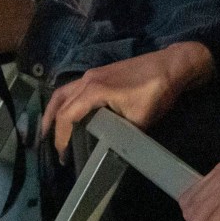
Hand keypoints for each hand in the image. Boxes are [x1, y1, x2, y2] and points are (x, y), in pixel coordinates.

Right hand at [44, 41, 213, 154]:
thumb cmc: (156, 91)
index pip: (68, 115)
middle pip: (59, 100)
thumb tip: (110, 150)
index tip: (62, 155)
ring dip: (56, 110)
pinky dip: (68, 102)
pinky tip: (73, 113)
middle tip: (48, 143)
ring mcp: (93, 74)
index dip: (61, 137)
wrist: (172, 65)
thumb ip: (121, 134)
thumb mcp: (140, 120)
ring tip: (52, 128)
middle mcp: (88, 79)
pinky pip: (75, 88)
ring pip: (65, 91)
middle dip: (51, 123)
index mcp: (94, 90)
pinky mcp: (101, 73)